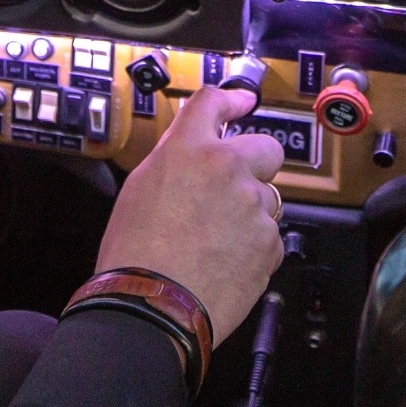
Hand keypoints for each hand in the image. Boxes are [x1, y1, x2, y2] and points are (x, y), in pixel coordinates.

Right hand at [95, 83, 284, 342]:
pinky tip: (224, 262)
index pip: (213, 102)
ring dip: (250, 212)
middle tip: (235, 187)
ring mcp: (253, 206)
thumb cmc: (135, 254)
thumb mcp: (140, 188)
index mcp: (188, 150)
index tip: (243, 101)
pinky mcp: (270, 242)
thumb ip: (176, 159)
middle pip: (266, 147)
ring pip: (267, 198)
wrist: (152, 307)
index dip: (232, 99)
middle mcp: (227, 169)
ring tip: (215, 240)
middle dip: (256, 163)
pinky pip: (269, 236)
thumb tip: (193, 151)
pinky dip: (253, 247)